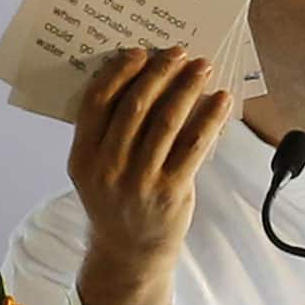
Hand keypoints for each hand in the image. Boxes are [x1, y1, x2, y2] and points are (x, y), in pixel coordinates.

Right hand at [67, 46, 231, 304]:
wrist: (130, 252)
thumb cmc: (116, 200)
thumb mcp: (96, 169)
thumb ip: (108, 132)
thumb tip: (141, 80)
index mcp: (83, 156)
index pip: (97, 102)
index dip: (119, 72)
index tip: (140, 52)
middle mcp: (108, 167)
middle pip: (135, 106)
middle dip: (160, 72)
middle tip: (178, 53)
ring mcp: (140, 181)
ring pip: (167, 121)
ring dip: (187, 88)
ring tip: (203, 67)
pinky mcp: (171, 191)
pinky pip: (194, 145)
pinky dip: (209, 118)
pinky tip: (221, 100)